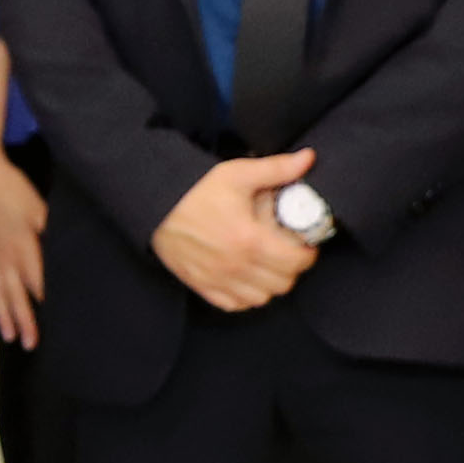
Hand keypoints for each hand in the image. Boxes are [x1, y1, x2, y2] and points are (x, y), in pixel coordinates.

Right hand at [0, 138, 48, 351]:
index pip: (37, 282)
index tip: (57, 324)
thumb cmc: (11, 188)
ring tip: (8, 337)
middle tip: (31, 345)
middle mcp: (4, 257)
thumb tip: (67, 252)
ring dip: (4, 316)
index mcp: (23, 246)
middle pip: (16, 295)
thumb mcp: (39, 207)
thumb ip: (52, 231)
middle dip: (24, 320)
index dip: (46, 303)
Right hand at [154, 150, 320, 312]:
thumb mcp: (237, 173)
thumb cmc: (195, 191)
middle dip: (292, 269)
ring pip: (261, 298)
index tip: (305, 245)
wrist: (155, 205)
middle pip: (283, 283)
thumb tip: (308, 159)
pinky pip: (234, 304)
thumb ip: (277, 169)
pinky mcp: (201, 285)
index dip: (308, 254)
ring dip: (269, 285)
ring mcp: (217, 279)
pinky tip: (245, 278)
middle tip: (288, 253)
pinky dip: (245, 296)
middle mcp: (236, 265)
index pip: (297, 262)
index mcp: (250, 240)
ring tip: (268, 266)